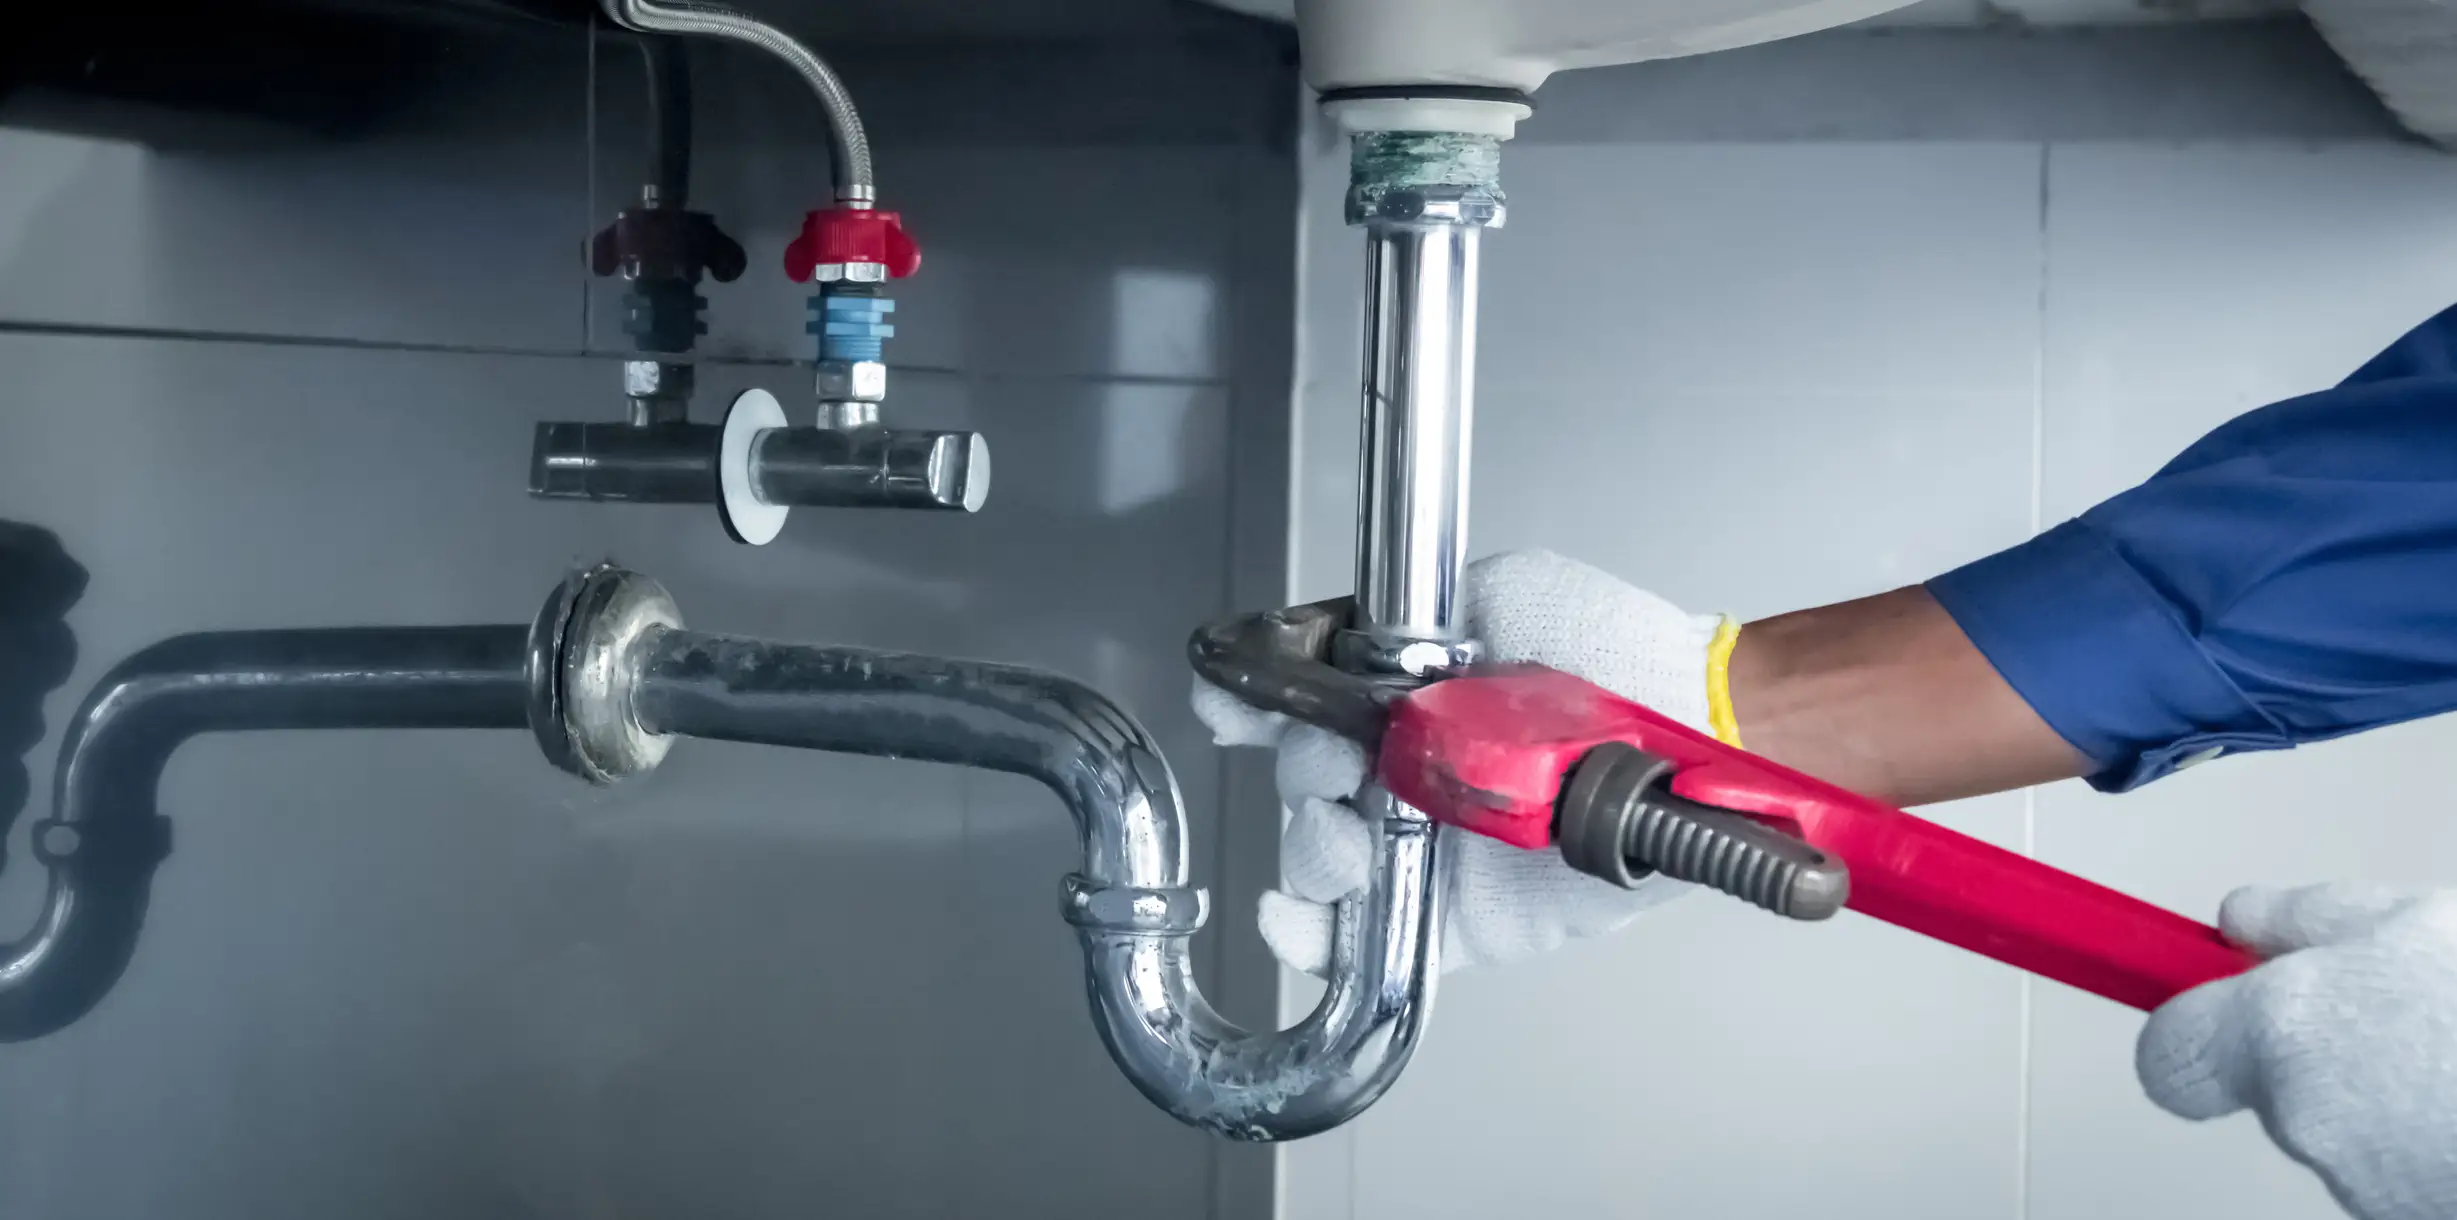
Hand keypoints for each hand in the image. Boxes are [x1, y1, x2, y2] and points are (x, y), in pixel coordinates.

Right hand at [1193, 550, 1727, 975]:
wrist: (1691, 732)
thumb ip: (1408, 621)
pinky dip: (1317, 937)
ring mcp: (1426, 849)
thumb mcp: (1499, 593)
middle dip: (1302, 774)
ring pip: (1320, 861)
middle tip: (1341, 762)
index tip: (1228, 702)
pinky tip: (1300, 918)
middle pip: (1298, 786)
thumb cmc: (1616, 655)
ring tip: (1359, 831)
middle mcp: (1408, 775)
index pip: (1300, 708)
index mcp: (1406, 702)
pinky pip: (1368, 944)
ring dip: (1318, 846)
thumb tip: (1340, 634)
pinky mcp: (1456, 921)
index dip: (1254, 706)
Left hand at [2137, 884, 2456, 1219]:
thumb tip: (2239, 917)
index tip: (2211, 1003)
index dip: (2192, 1028)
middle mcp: (2311, 1123)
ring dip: (2401, 1098)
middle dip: (2328, 1054)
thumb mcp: (2419, 921)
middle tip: (2414, 1018)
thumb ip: (2309, 919)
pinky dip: (2440, 1145)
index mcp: (2288, 1033)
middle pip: (2276, 1090)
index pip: (2169, 1056)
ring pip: (2354, 1133)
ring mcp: (2372, 1190)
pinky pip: (2408, 1175)